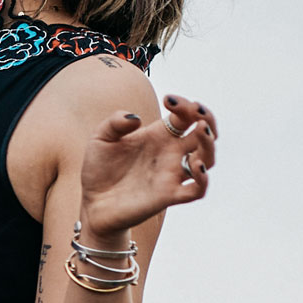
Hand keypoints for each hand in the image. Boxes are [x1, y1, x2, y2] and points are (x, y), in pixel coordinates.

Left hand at [78, 92, 216, 243]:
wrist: (93, 202)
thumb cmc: (99, 169)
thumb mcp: (101, 138)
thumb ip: (115, 122)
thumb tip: (135, 119)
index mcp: (159, 136)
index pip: (186, 115)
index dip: (184, 104)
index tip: (168, 99)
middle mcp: (171, 153)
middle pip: (204, 134)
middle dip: (207, 119)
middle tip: (197, 112)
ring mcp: (172, 175)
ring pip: (207, 159)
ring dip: (209, 144)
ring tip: (200, 130)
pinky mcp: (168, 196)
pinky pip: (197, 190)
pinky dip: (203, 179)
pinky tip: (196, 165)